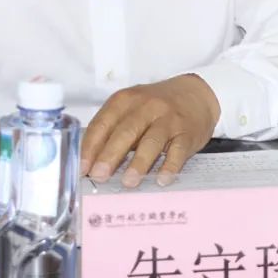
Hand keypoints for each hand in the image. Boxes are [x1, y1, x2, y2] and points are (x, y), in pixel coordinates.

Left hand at [80, 74, 219, 188]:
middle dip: (110, 155)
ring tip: (128, 182)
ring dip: (138, 163)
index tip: (83, 167)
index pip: (103, 123)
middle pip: (125, 132)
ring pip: (151, 141)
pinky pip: (178, 151)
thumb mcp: (130, 109)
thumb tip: (92, 163)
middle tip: (99, 176)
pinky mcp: (186, 132)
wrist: (194, 95)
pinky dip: (170, 166)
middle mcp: (146, 107)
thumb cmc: (155, 107)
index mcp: (125, 100)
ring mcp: (167, 119)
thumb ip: (113, 131)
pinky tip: (162, 180)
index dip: (91, 146)